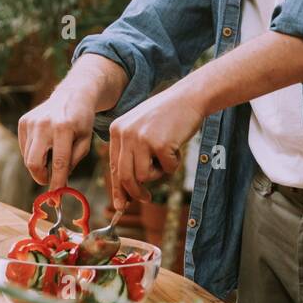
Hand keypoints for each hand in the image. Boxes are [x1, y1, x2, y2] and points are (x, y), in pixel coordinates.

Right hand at [17, 82, 97, 190]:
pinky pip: (24, 148)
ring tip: (53, 154)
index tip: (56, 200)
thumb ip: (72, 162)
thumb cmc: (81, 121)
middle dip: (41, 177)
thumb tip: (58, 185)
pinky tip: (46, 144)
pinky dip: (34, 152)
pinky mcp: (23, 121)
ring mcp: (31, 121)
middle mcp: (44, 124)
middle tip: (50, 180)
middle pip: (33, 163)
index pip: (58, 163)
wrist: (72, 94)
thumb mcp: (85, 141)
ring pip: (28, 157)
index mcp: (64, 128)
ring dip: (39, 164)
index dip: (56, 183)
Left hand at [108, 86, 205, 210]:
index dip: (118, 189)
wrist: (189, 97)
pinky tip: (177, 146)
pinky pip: (166, 170)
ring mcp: (142, 138)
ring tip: (167, 155)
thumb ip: (131, 154)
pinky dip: (174, 164)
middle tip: (146, 198)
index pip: (114, 166)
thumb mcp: (141, 129)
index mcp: (117, 130)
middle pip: (125, 177)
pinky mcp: (160, 144)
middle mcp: (125, 133)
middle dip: (135, 193)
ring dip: (159, 173)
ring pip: (144, 176)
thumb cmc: (167, 116)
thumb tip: (126, 190)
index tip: (121, 205)